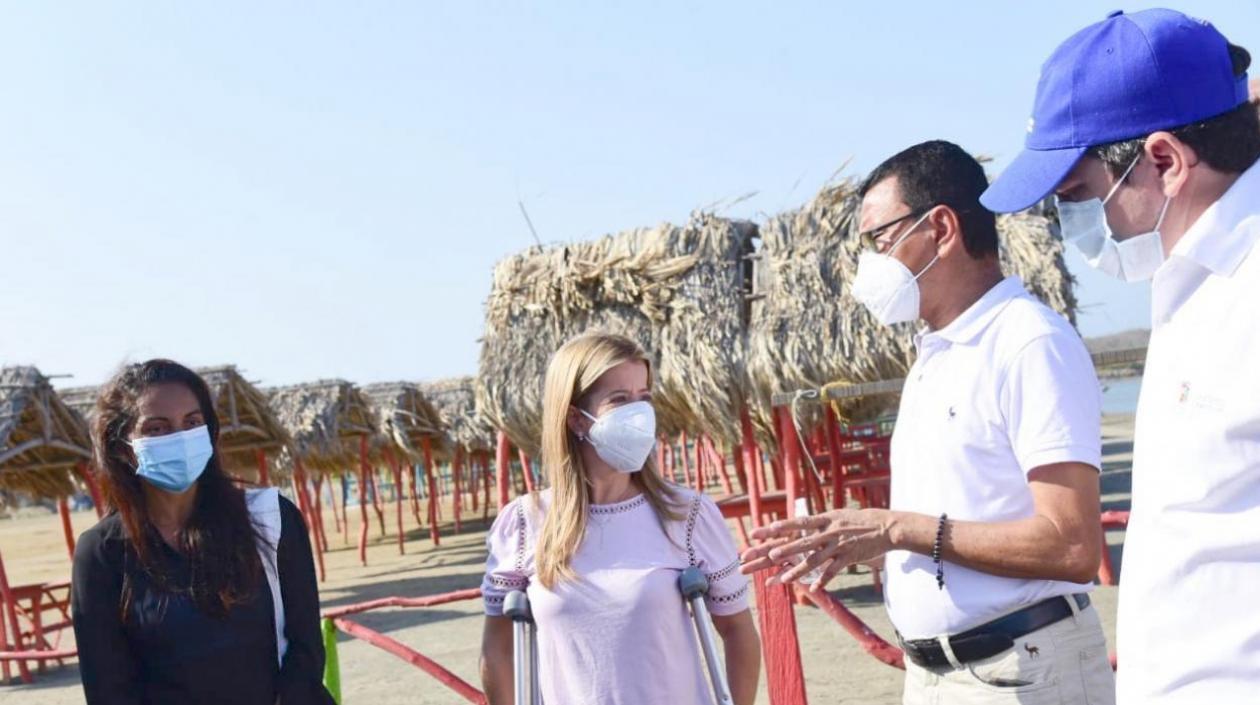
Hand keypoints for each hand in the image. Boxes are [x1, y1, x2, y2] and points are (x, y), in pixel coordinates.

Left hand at [738, 508, 895, 591]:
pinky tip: (812, 588)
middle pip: (804, 543)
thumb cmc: (858, 519)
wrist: (885, 527)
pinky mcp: (848, 557)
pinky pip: (833, 571)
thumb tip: (803, 521)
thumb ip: (820, 521)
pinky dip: (822, 580)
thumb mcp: (837, 515)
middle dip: (787, 551)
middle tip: (770, 556)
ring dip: (799, 570)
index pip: (801, 522)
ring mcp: (839, 546)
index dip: (785, 525)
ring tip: (784, 579)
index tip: (769, 527)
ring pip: (815, 560)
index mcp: (825, 519)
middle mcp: (830, 532)